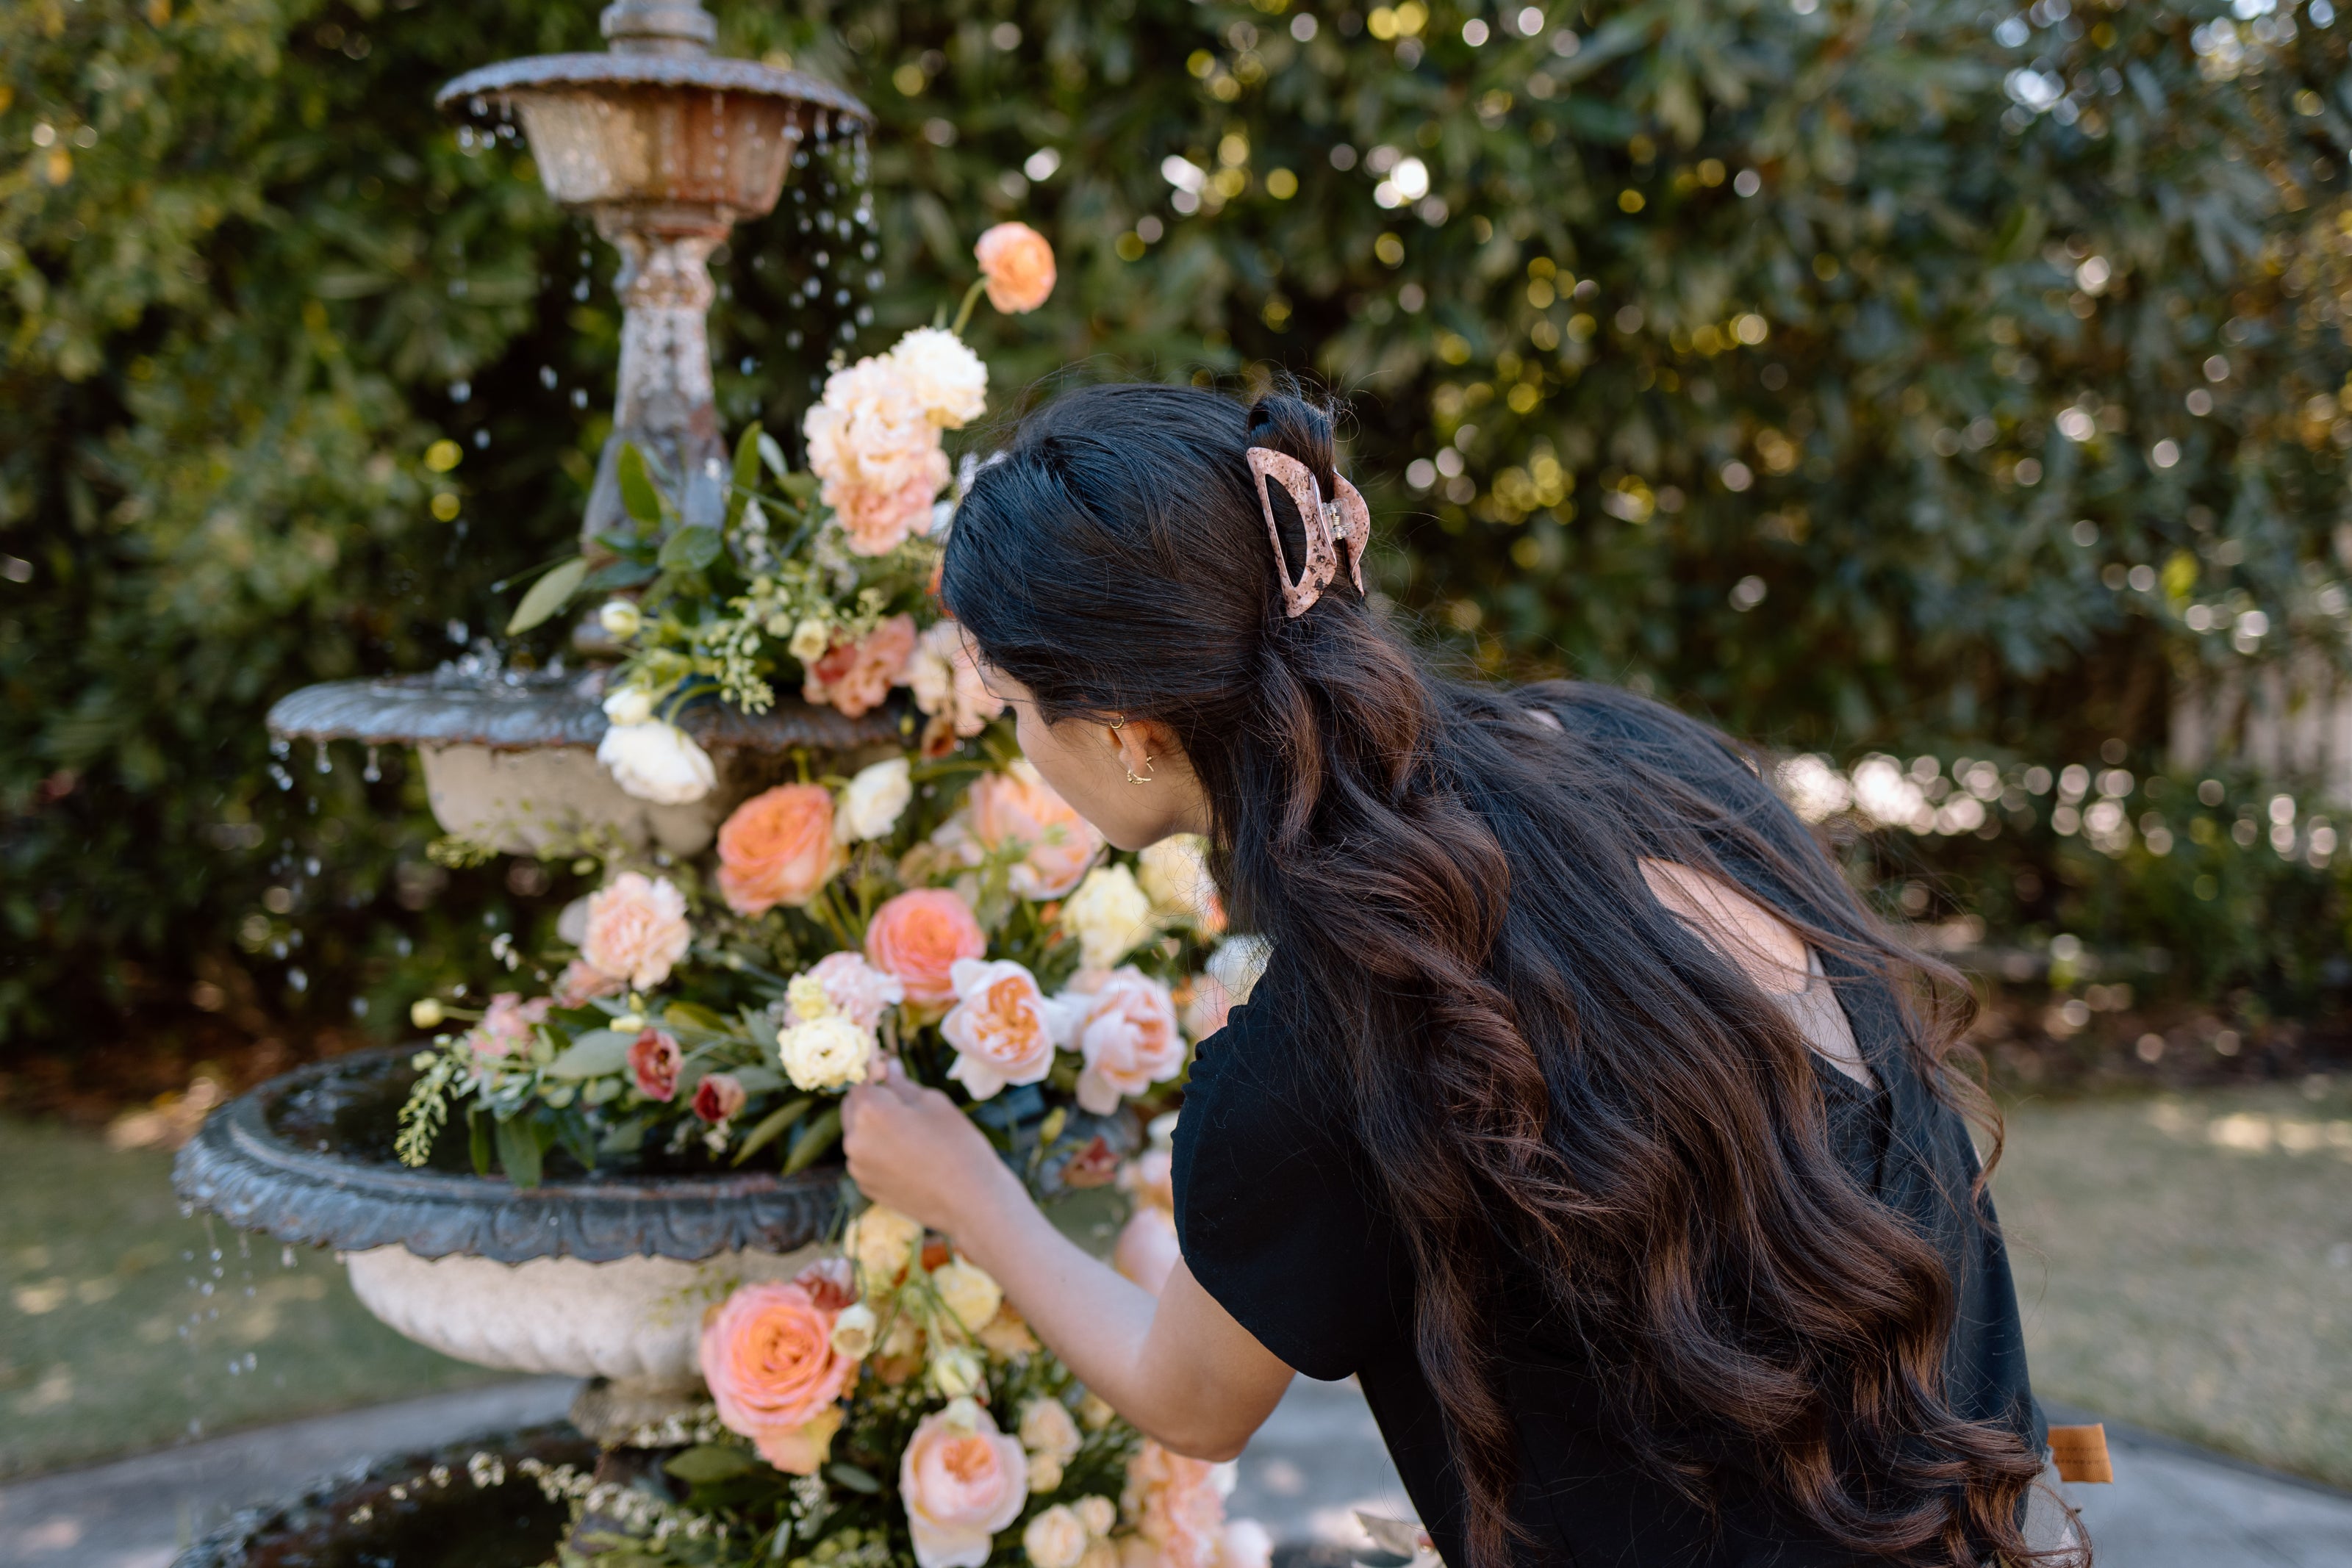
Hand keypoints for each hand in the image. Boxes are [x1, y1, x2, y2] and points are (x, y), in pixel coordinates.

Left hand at [841, 1059, 1022, 1239]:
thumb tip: (888, 1067)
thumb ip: (903, 1085)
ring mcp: (858, 1167)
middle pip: (852, 1109)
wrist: (970, 1202)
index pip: (860, 1082)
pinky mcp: (866, 1187)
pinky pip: (865, 1160)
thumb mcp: (935, 1104)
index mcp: (871, 1111)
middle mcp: (855, 1139)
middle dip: (871, 1103)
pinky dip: (878, 1154)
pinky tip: (908, 1160)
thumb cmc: (958, 1145)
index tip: (892, 1076)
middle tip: (905, 1108)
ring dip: (873, 1130)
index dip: (876, 1077)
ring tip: (911, 1138)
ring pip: (858, 1136)